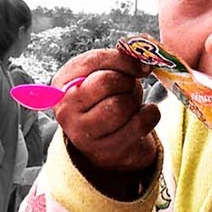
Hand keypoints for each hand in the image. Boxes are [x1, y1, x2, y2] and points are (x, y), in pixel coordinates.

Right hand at [53, 48, 159, 175]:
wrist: (104, 140)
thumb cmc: (102, 101)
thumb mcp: (100, 75)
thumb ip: (117, 60)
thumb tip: (143, 61)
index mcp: (62, 84)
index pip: (95, 61)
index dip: (123, 60)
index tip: (140, 65)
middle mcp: (66, 110)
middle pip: (106, 82)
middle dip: (126, 81)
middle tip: (129, 87)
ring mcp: (83, 134)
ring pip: (121, 105)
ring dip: (135, 100)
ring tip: (130, 103)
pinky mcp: (105, 151)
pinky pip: (138, 124)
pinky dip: (150, 115)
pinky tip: (142, 114)